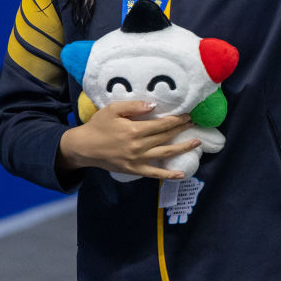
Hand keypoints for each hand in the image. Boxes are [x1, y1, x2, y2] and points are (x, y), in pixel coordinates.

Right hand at [57, 101, 200, 179]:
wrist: (83, 147)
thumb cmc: (98, 125)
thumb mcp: (113, 109)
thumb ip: (134, 106)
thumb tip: (154, 106)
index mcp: (134, 130)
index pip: (162, 124)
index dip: (177, 120)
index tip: (187, 115)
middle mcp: (138, 146)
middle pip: (166, 137)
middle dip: (182, 129)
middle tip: (194, 123)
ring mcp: (137, 160)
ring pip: (165, 154)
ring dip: (183, 148)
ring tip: (197, 142)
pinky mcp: (134, 170)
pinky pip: (154, 173)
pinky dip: (168, 175)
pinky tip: (181, 174)